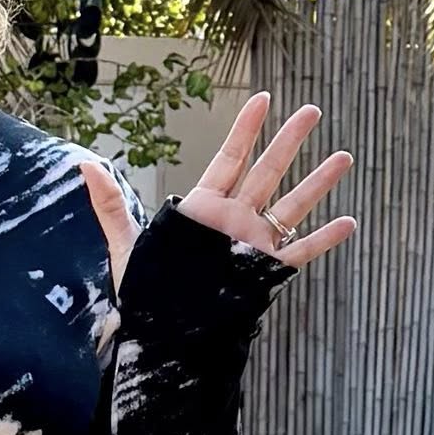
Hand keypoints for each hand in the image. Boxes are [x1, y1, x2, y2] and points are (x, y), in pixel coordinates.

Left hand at [80, 93, 355, 290]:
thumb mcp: (127, 244)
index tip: (263, 99)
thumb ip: (110, 204)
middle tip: (312, 110)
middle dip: (289, 141)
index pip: (230, 158)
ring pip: (292, 206)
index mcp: (203, 209)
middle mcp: (233, 221)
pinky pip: (301, 252)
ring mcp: (253, 244)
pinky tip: (349, 222)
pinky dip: (325, 239)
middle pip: (267, 171)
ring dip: (318, 182)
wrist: (163, 335)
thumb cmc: (143, 292)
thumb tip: (84, 165)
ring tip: (345, 157)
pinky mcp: (266, 272)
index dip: (246, 129)